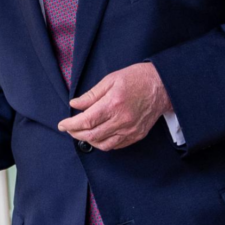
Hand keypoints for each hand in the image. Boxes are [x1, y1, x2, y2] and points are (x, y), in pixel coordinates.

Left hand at [57, 62, 172, 150]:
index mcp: (113, 104)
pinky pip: (116, 145)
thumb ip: (91, 95)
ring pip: (103, 144)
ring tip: (82, 132)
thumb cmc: (136, 79)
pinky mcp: (137, 135)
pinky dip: (103, 143)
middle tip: (69, 129)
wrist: (162, 86)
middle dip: (76, 134)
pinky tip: (98, 135)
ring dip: (89, 140)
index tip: (62, 125)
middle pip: (92, 135)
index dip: (71, 125)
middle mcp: (122, 120)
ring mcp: (131, 130)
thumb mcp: (110, 80)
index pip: (86, 121)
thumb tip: (74, 105)